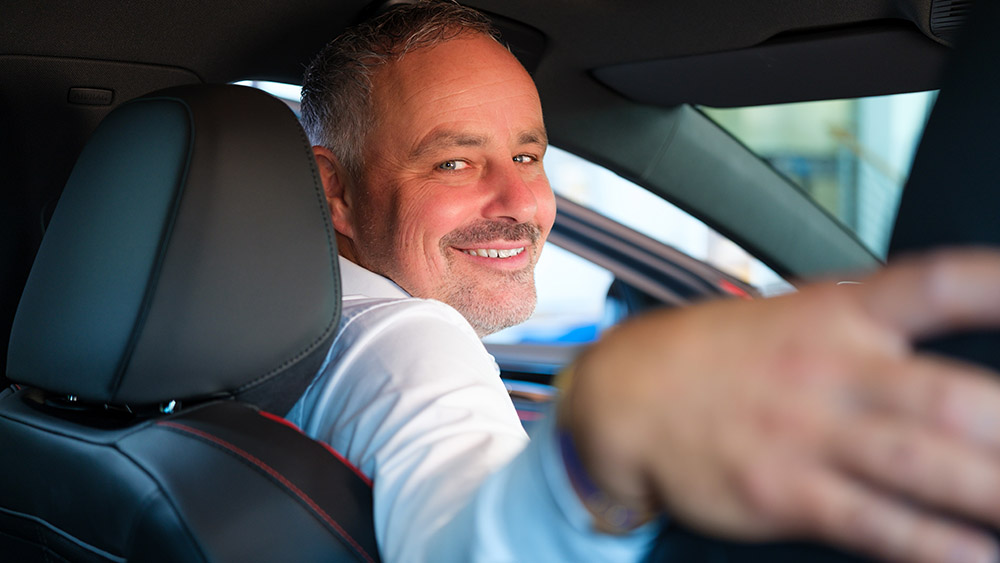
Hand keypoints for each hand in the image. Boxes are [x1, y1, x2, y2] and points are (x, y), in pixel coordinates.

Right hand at [562, 248, 999, 562]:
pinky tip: (980, 554)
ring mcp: (809, 434)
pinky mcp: (786, 492)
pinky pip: (879, 525)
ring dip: (996, 493)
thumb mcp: (787, 315)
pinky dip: (940, 546)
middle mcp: (831, 370)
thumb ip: (863, 320)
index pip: (935, 286)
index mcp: (836, 314)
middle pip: (953, 397)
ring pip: (928, 466)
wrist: (625, 397)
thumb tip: (942, 320)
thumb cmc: (714, 357)